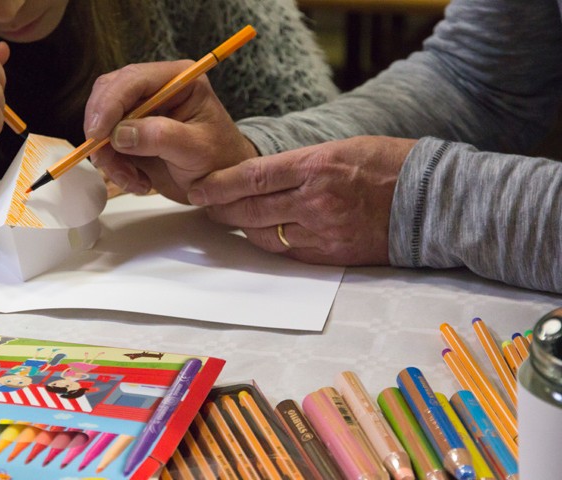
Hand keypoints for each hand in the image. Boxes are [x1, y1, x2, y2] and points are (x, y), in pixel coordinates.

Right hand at [84, 61, 257, 203]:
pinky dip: (114, 166)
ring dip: (108, 154)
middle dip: (102, 129)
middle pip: (109, 94)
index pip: (133, 79)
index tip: (98, 134)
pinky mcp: (132, 132)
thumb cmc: (220, 160)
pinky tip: (137, 181)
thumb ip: (161, 137)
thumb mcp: (196, 149)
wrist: (225, 185)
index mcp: (178, 79)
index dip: (110, 104)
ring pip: (102, 121)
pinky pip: (106, 144)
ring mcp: (142, 110)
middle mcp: (157, 89)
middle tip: (104, 160)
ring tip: (132, 179)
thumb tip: (120, 134)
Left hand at [189, 136, 416, 264]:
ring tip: (231, 219)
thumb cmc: (389, 165)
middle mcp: (315, 200)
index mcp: (316, 165)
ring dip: (242, 228)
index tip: (199, 187)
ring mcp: (323, 231)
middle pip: (250, 209)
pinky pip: (287, 252)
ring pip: (264, 235)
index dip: (219, 184)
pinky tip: (262, 234)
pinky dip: (270, 243)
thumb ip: (299, 163)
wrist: (433, 201)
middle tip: (206, 204)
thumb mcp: (341, 148)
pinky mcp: (331, 256)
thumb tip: (261, 176)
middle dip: (221, 208)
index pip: (252, 176)